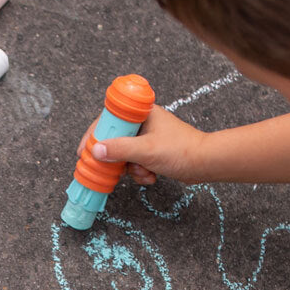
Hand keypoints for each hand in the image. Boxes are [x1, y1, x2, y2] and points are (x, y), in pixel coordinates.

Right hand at [76, 105, 209, 185]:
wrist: (204, 163)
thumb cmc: (180, 151)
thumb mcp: (146, 150)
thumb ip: (119, 149)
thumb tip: (95, 151)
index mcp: (142, 114)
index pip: (110, 119)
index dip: (94, 134)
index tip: (84, 151)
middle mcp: (143, 124)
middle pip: (115, 140)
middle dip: (117, 159)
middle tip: (114, 169)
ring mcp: (147, 138)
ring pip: (124, 155)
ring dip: (131, 169)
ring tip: (144, 172)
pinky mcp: (152, 152)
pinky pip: (135, 163)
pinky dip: (140, 173)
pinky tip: (151, 176)